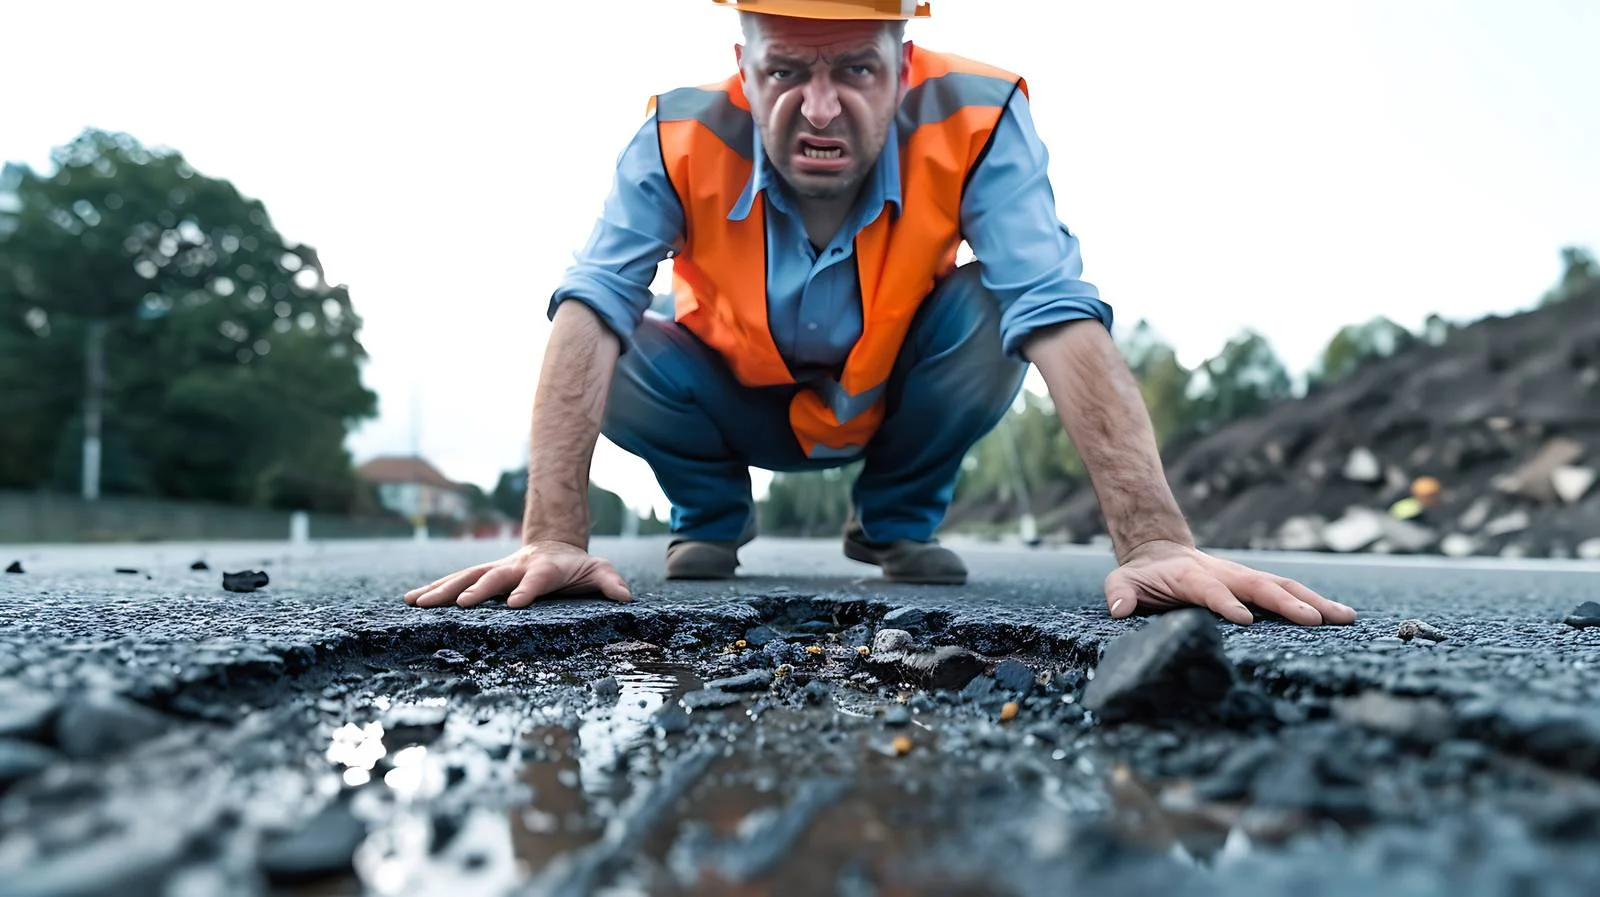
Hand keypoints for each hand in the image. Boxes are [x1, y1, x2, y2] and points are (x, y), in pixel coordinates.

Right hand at [403, 541, 632, 608]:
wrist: (554, 545)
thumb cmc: (577, 566)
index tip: (515, 604)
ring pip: (467, 576)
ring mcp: (497, 568)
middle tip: (461, 605)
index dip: (527, 589)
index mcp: (546, 568)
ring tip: (417, 602)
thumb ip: (610, 582)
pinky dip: (434, 590)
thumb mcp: (599, 571)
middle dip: (478, 589)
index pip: (538, 579)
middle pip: (495, 576)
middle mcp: (516, 566)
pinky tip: (411, 600)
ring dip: (443, 590)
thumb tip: (625, 597)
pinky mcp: (483, 575)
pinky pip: (456, 581)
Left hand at [1103, 540, 1355, 626]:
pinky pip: (1288, 591)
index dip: (1225, 603)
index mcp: (1192, 576)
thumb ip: (1120, 592)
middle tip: (1315, 620)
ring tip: (1346, 617)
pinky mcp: (1255, 584)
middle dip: (1287, 602)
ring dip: (1314, 600)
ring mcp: (1243, 577)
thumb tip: (1118, 608)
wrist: (1159, 552)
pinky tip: (1343, 617)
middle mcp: (1225, 573)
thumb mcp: (1123, 582)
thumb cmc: (1141, 576)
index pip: (1211, 590)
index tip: (1243, 620)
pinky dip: (1315, 601)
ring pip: (1283, 585)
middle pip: (1259, 585)